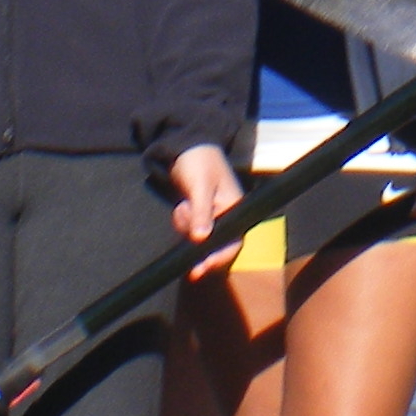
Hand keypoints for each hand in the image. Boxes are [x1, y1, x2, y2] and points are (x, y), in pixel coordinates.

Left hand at [168, 145, 243, 279]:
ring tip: (182, 205)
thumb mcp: (199, 186)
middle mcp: (226, 215)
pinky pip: (189, 230)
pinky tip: (181, 205)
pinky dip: (182, 222)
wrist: (184, 146)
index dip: (218, 258)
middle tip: (184, 236)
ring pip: (197, 238)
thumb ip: (201, 212)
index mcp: (234, 207)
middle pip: (213, 244)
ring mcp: (212, 215)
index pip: (232, 242)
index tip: (200, 269)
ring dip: (185, 227)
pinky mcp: (199, 214)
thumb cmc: (198, 161)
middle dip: (195, 241)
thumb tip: (201, 239)